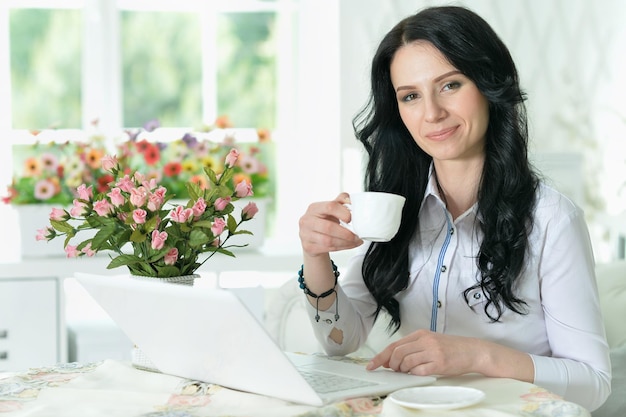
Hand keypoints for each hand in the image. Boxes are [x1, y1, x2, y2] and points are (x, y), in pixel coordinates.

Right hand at [299, 192, 362, 255]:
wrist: (312, 237)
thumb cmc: (323, 221)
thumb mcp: (331, 210)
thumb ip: (341, 202)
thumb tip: (351, 201)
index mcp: (314, 208)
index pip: (330, 206)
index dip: (343, 212)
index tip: (351, 218)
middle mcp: (307, 220)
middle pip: (328, 227)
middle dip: (346, 233)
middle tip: (357, 235)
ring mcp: (306, 235)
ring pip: (328, 241)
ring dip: (345, 242)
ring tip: (355, 241)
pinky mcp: (309, 247)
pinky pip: (328, 248)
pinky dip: (342, 247)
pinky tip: (349, 245)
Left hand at [366, 329, 482, 376]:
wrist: (472, 351)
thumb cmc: (450, 348)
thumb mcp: (429, 342)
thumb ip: (411, 348)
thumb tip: (391, 360)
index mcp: (420, 334)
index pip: (394, 345)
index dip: (380, 356)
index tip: (371, 365)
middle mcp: (425, 341)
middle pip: (397, 353)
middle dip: (391, 365)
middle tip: (395, 370)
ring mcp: (432, 352)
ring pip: (406, 362)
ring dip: (403, 370)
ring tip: (409, 371)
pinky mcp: (439, 363)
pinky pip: (419, 371)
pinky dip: (415, 374)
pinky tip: (419, 373)